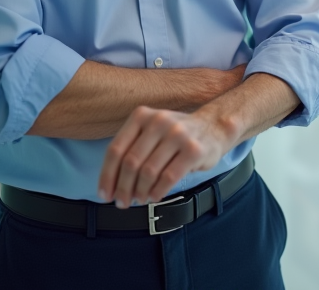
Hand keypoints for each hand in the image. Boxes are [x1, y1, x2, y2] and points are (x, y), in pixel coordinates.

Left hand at [98, 106, 233, 207]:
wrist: (213, 126)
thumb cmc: (176, 135)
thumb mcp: (151, 131)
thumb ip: (131, 149)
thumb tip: (110, 183)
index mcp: (142, 116)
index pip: (116, 149)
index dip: (107, 176)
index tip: (104, 195)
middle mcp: (158, 121)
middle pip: (130, 162)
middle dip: (123, 188)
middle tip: (122, 202)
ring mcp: (178, 134)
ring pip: (148, 171)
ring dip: (140, 192)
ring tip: (139, 200)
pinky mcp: (193, 149)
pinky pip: (169, 177)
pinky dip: (158, 191)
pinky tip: (154, 197)